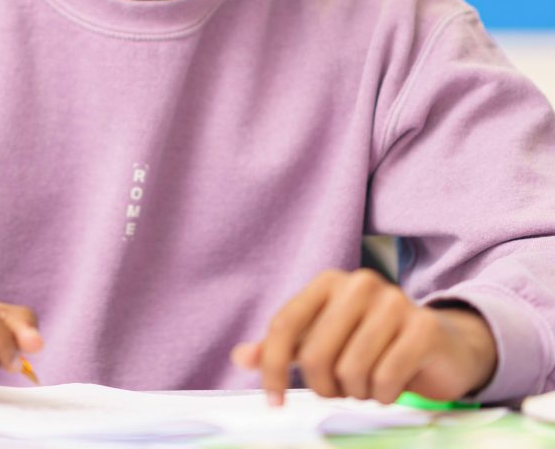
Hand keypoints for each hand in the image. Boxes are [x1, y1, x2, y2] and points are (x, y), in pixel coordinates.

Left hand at [231, 269, 496, 405]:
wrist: (442, 345)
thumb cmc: (372, 342)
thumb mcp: (322, 339)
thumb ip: (282, 347)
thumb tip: (240, 357)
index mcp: (328, 282)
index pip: (284, 326)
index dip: (272, 367)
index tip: (274, 401)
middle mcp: (359, 283)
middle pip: (314, 355)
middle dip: (323, 387)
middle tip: (338, 390)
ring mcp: (394, 301)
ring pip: (350, 371)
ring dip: (357, 392)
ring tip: (367, 383)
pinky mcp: (423, 327)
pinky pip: (386, 379)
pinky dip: (384, 395)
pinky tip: (391, 386)